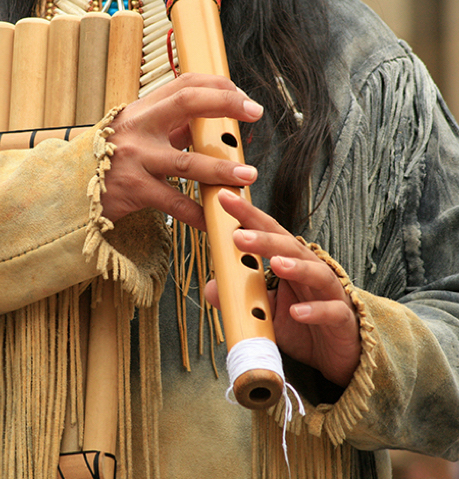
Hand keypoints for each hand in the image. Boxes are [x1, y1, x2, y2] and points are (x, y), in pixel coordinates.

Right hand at [101, 73, 264, 231]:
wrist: (66, 190)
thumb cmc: (107, 161)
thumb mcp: (135, 135)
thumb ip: (168, 127)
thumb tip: (210, 120)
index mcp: (140, 111)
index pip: (184, 84)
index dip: (218, 86)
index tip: (243, 97)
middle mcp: (137, 129)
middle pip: (187, 103)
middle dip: (225, 104)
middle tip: (254, 112)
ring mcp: (134, 159)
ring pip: (187, 161)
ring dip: (221, 168)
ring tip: (247, 175)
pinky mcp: (132, 190)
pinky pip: (173, 203)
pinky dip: (197, 214)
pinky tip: (215, 221)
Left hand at [203, 190, 360, 386]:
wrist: (336, 357)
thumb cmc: (301, 325)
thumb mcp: (264, 311)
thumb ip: (242, 297)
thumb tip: (211, 288)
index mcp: (292, 263)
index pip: (269, 234)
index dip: (248, 216)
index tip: (224, 198)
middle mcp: (312, 272)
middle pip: (291, 248)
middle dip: (265, 239)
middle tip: (238, 235)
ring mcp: (331, 295)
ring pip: (317, 274)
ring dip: (295, 267)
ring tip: (275, 264)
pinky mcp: (343, 320)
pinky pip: (331, 312)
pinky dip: (315, 311)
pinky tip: (296, 311)